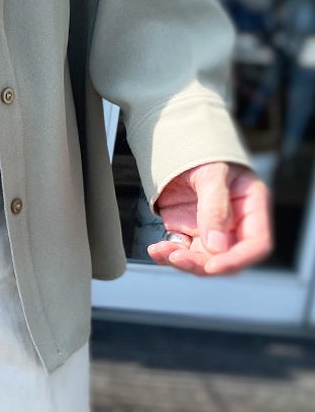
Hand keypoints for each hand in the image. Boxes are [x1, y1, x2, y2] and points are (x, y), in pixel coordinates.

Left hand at [146, 161, 272, 275]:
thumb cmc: (204, 153)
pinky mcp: (188, 230)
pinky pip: (181, 250)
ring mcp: (210, 229)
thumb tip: (216, 244)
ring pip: (202, 259)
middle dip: (202, 263)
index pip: (256, 244)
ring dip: (181, 260)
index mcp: (251, 208)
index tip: (214, 266)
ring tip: (161, 251)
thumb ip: (215, 207)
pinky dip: (168, 254)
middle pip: (226, 257)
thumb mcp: (212, 174)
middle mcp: (234, 224)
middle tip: (178, 258)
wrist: (178, 145)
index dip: (237, 260)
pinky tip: (156, 250)